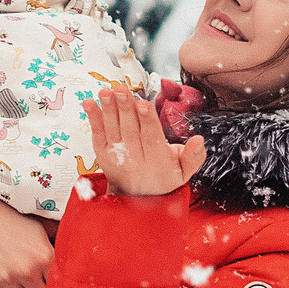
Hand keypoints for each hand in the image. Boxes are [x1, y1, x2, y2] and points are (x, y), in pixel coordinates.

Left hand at [83, 86, 204, 197]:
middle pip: (130, 131)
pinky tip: (89, 103)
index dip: (147, 120)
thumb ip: (193, 156)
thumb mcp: (184, 171)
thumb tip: (199, 140)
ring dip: (108, 110)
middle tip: (121, 90)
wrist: (138, 197)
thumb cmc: (164, 176)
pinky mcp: (103, 155)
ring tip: (106, 92)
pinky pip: (97, 135)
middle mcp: (135, 161)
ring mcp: (117, 158)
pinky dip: (93, 119)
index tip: (142, 104)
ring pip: (113, 131)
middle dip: (125, 109)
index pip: (152, 138)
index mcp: (158, 163)